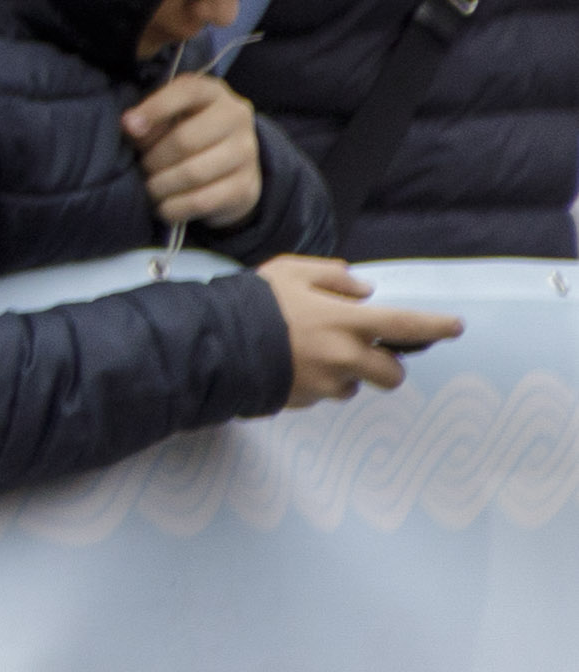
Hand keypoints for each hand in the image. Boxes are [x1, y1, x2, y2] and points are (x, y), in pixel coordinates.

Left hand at [124, 73, 262, 235]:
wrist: (230, 166)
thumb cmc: (187, 133)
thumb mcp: (169, 117)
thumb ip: (151, 118)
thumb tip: (131, 126)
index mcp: (213, 92)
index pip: (186, 91)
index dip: (155, 108)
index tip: (128, 126)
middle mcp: (236, 117)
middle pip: (185, 140)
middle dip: (153, 159)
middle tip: (142, 168)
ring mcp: (247, 152)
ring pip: (192, 174)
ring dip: (161, 186)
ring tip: (150, 188)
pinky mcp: (246, 186)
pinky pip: (202, 201)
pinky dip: (174, 207)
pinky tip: (163, 206)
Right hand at [264, 259, 461, 409]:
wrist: (216, 342)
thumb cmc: (255, 301)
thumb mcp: (291, 271)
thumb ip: (333, 277)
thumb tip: (363, 290)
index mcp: (346, 321)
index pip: (405, 325)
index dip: (435, 325)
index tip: (455, 326)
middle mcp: (344, 356)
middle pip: (392, 374)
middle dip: (386, 366)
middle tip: (367, 353)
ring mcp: (326, 383)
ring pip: (355, 386)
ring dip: (346, 375)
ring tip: (311, 356)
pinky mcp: (306, 400)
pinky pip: (324, 394)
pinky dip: (316, 383)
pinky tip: (290, 366)